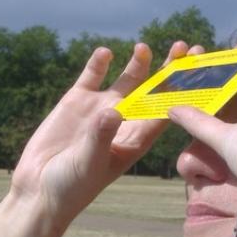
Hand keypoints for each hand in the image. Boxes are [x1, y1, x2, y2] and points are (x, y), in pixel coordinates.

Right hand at [9, 41, 203, 225]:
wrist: (39, 189)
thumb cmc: (72, 186)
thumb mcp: (89, 163)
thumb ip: (100, 138)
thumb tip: (112, 113)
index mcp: (137, 140)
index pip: (166, 111)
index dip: (184, 92)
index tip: (197, 74)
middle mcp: (124, 121)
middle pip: (153, 91)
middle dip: (168, 70)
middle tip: (182, 47)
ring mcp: (101, 109)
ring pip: (126, 81)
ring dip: (137, 64)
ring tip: (143, 48)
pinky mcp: (76, 102)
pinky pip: (92, 77)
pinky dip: (98, 64)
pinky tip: (106, 52)